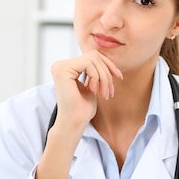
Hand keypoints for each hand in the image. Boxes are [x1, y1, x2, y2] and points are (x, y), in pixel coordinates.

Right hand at [36, 51, 122, 178]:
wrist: (74, 123)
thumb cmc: (83, 109)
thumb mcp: (92, 85)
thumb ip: (95, 70)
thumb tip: (104, 57)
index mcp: (67, 68)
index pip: (92, 56)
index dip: (108, 65)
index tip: (119, 77)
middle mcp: (60, 65)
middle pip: (94, 55)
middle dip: (107, 72)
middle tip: (109, 91)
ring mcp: (60, 67)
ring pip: (93, 59)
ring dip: (104, 77)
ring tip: (104, 93)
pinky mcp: (62, 70)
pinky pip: (88, 64)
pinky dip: (96, 77)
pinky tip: (92, 90)